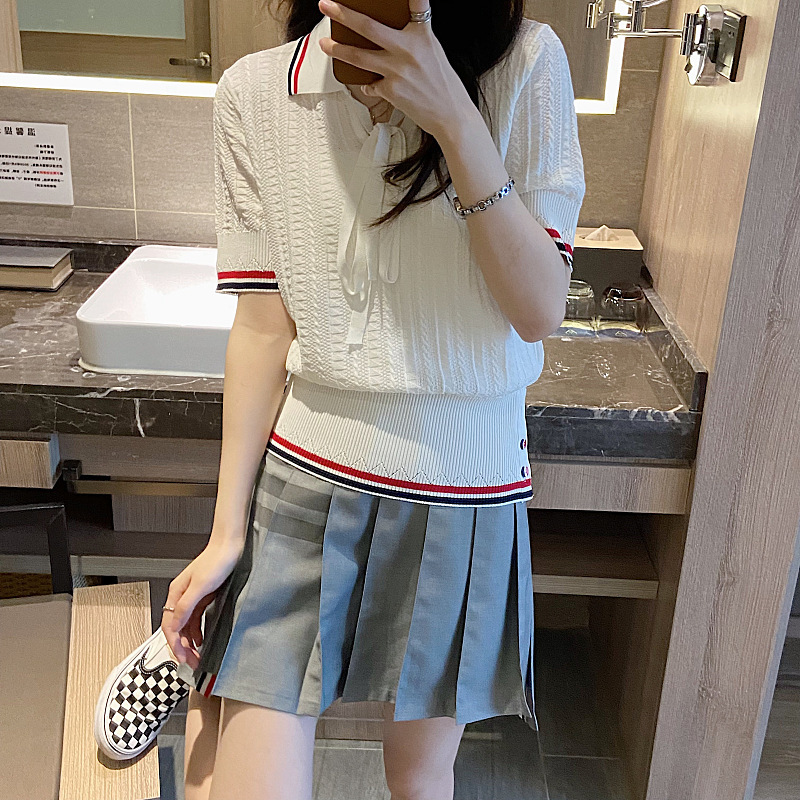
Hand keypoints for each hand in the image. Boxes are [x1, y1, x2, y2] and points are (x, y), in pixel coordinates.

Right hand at [161, 538, 244, 669]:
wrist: (230, 545)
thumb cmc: (217, 560)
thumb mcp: (201, 585)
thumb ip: (186, 606)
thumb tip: (175, 625)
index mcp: (177, 594)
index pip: (170, 627)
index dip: (175, 646)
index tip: (183, 660)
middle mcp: (182, 597)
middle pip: (177, 629)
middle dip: (182, 648)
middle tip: (192, 664)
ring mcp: (192, 597)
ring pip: (186, 626)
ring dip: (189, 643)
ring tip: (197, 656)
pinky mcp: (204, 596)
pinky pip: (196, 620)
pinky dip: (197, 632)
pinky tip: (201, 640)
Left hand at [317, 0, 473, 138]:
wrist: (451, 115)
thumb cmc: (443, 85)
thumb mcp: (433, 51)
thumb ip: (413, 37)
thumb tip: (389, 33)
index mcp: (422, 35)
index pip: (416, 3)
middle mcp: (408, 50)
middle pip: (369, 27)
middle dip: (343, 15)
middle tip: (327, 6)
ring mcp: (398, 71)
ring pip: (360, 57)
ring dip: (339, 50)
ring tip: (325, 44)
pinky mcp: (392, 91)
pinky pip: (371, 84)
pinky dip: (368, 84)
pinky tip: (369, 84)